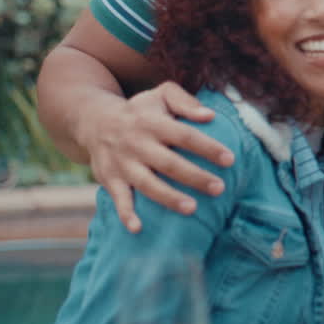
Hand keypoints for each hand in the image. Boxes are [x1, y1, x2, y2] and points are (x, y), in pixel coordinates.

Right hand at [79, 81, 233, 231]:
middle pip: (169, 163)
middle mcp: (137, 144)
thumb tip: (210, 116)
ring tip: (192, 209)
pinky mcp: (110, 180)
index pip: (185, 136)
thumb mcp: (161, 95)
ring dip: (169, 198)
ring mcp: (123, 164)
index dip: (207, 148)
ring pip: (147, 184)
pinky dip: (126, 214)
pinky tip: (138, 228)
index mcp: (153, 123)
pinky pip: (118, 199)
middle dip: (195, 177)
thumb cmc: (140, 111)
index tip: (230, 160)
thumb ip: (185, 102)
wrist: (94, 120)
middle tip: (220, 188)